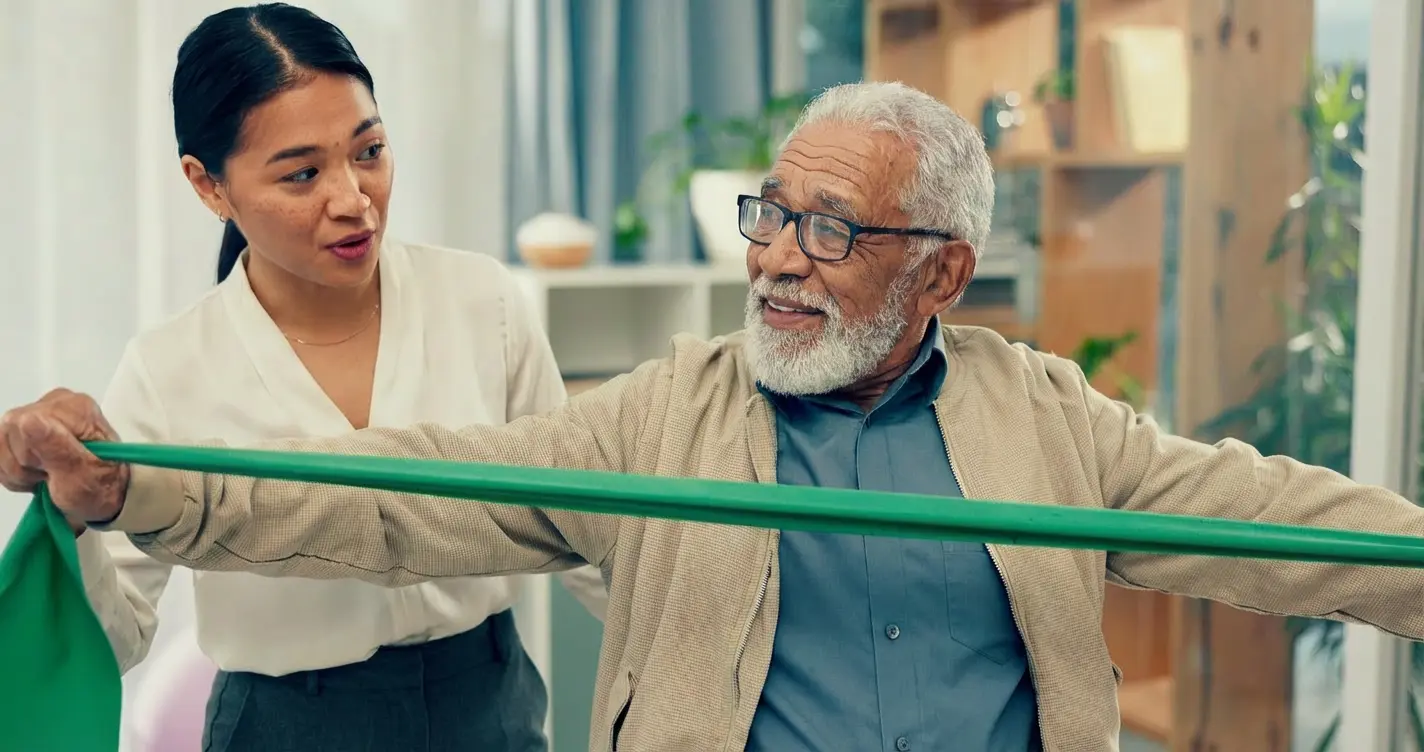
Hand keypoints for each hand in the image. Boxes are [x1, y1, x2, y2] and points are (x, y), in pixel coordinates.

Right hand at [0, 389, 128, 529]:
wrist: (102, 495)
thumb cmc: (99, 487)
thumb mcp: (82, 475)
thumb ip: (57, 447)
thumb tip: (30, 421)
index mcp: (76, 408)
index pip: (24, 423)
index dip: (31, 455)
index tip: (53, 469)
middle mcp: (57, 402)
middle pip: (9, 431)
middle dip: (25, 465)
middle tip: (52, 475)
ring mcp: (39, 412)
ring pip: (0, 441)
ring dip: (18, 470)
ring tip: (47, 476)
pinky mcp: (24, 427)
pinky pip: (0, 449)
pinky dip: (12, 471)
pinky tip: (36, 474)